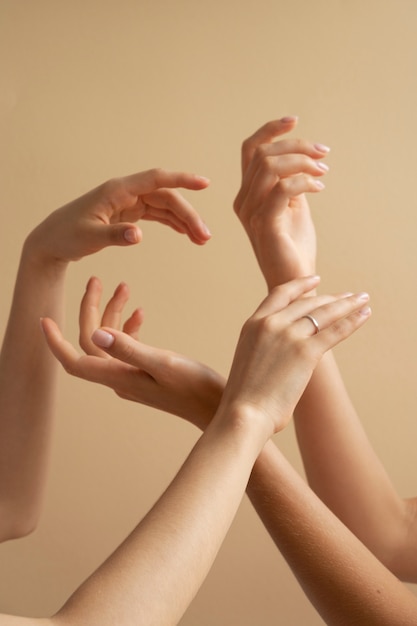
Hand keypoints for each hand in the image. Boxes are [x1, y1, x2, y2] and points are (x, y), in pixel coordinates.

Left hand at [25, 169, 210, 264]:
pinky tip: (186, 234)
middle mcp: (127, 192)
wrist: (52, 241)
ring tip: (201, 240)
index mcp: (118, 190)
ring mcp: (129, 202)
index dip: (182, 179)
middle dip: (188, 215)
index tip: (204, 183)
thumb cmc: (66, 235)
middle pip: (166, 197)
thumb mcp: (89, 237)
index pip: (156, 179)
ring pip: (165, 206)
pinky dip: (173, 223)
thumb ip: (115, 235)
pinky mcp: (129, 212)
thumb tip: (139, 235)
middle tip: (205, 237)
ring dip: (184, 221)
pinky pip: (157, 214)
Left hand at [41, 278, 223, 428]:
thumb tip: (95, 334)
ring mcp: (132, 375)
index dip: (56, 342)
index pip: (76, 361)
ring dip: (113, 313)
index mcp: (119, 376)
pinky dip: (130, 327)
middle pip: (92, 342)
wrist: (216, 407)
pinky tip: (141, 312)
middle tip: (96, 280)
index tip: (45, 319)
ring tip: (124, 287)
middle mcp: (120, 378)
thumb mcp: (163, 362)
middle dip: (90, 310)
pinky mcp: (146, 372)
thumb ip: (130, 348)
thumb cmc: (195, 388)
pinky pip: (128, 346)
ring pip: (110, 341)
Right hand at [218, 276, 370, 433]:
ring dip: (347, 304)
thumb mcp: (249, 360)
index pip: (280, 294)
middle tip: (349, 295)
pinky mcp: (305, 351)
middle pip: (308, 302)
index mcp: (253, 324)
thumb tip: (282, 355)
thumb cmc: (245, 398)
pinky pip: (335, 331)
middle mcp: (270, 323)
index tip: (316, 280)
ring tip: (362, 300)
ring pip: (324, 313)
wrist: (243, 413)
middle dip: (332, 297)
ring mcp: (288, 335)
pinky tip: (364, 315)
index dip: (301, 285)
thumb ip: (266, 348)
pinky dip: (352, 321)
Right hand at [233, 117, 328, 290]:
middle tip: (323, 154)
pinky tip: (319, 188)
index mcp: (247, 194)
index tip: (294, 120)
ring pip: (270, 167)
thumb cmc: (294, 247)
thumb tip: (302, 158)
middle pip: (262, 153)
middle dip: (297, 146)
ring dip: (302, 162)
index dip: (270, 130)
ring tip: (323, 171)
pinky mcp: (265, 224)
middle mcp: (243, 201)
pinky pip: (282, 189)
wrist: (295, 282)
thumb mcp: (292, 207)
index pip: (250, 150)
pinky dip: (304, 182)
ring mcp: (251, 213)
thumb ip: (290, 182)